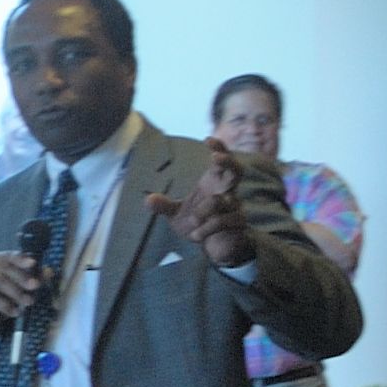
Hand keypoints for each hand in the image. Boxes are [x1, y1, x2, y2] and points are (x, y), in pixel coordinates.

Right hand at [0, 247, 43, 340]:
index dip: (21, 259)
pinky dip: (5, 305)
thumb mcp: (21, 288)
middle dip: (22, 277)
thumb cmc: (4, 297)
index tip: (33, 263)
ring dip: (16, 292)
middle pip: (4, 267)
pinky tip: (15, 312)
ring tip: (28, 302)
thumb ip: (35, 278)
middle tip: (35, 286)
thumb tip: (49, 271)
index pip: (9, 255)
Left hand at [156, 136, 255, 267]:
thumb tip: (148, 199)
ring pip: (222, 200)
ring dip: (204, 210)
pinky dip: (207, 228)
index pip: (221, 161)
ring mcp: (236, 207)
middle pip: (237, 171)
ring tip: (193, 221)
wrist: (217, 247)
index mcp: (214, 183)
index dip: (219, 148)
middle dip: (228, 162)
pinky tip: (196, 236)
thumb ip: (165, 206)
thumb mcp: (177, 215)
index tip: (208, 139)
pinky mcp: (238, 223)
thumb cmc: (200, 224)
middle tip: (215, 158)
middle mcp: (228, 191)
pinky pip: (223, 221)